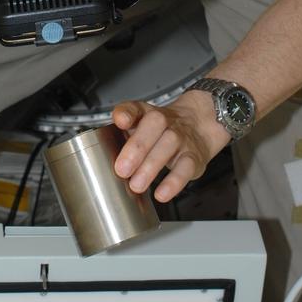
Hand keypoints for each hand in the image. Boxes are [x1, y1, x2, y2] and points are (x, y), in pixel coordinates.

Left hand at [111, 89, 230, 202]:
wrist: (198, 125)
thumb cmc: (160, 131)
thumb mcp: (141, 128)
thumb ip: (121, 139)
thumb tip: (103, 161)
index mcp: (146, 114)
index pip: (135, 108)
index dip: (127, 113)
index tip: (120, 121)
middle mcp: (164, 122)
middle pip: (152, 126)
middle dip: (136, 148)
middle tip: (122, 169)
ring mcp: (180, 138)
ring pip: (168, 145)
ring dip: (151, 167)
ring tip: (136, 185)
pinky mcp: (194, 157)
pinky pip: (186, 167)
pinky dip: (174, 182)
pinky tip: (162, 193)